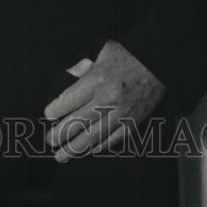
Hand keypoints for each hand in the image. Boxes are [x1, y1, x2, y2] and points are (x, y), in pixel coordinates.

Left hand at [44, 40, 164, 161]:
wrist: (159, 63)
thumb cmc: (128, 55)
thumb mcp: (102, 50)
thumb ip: (83, 65)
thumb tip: (67, 73)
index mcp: (96, 79)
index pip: (69, 100)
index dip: (55, 110)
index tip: (47, 116)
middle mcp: (107, 99)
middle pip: (77, 122)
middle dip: (60, 134)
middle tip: (50, 141)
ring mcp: (121, 113)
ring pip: (93, 135)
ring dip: (75, 148)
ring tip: (62, 156)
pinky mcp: (134, 121)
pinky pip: (114, 139)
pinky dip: (100, 146)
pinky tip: (89, 151)